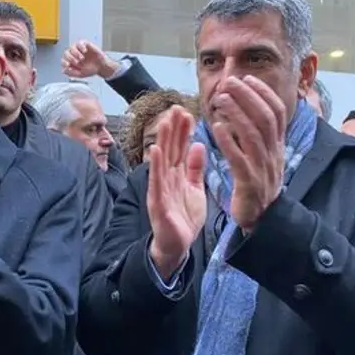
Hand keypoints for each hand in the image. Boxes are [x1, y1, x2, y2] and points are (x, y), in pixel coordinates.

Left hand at [61, 40, 118, 78]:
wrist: (101, 66)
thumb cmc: (90, 69)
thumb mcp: (81, 74)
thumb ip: (72, 73)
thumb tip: (63, 70)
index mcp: (70, 62)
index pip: (63, 60)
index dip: (64, 62)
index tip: (68, 65)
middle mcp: (73, 54)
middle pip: (66, 53)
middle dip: (71, 58)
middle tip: (77, 62)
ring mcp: (78, 49)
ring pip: (72, 47)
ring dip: (76, 53)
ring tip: (82, 58)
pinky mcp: (84, 44)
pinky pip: (80, 43)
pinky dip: (81, 47)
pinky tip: (85, 51)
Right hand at [146, 106, 206, 279]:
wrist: (177, 246)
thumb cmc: (184, 218)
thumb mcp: (195, 189)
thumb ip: (196, 168)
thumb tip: (198, 145)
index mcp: (178, 175)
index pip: (180, 148)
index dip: (183, 131)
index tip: (187, 112)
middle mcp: (167, 178)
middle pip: (171, 149)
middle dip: (173, 129)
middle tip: (176, 108)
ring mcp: (160, 189)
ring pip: (162, 161)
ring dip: (163, 140)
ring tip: (165, 122)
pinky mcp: (157, 202)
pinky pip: (156, 181)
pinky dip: (155, 165)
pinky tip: (156, 150)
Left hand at [211, 76, 286, 231]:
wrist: (262, 218)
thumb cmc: (257, 183)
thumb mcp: (263, 155)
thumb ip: (259, 133)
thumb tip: (251, 105)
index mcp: (277, 145)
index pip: (277, 112)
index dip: (263, 92)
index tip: (247, 77)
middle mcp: (273, 153)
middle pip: (265, 119)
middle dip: (249, 96)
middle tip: (231, 81)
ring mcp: (263, 168)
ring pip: (253, 135)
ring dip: (237, 114)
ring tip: (221, 98)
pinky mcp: (249, 183)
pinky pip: (239, 159)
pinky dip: (228, 142)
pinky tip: (216, 128)